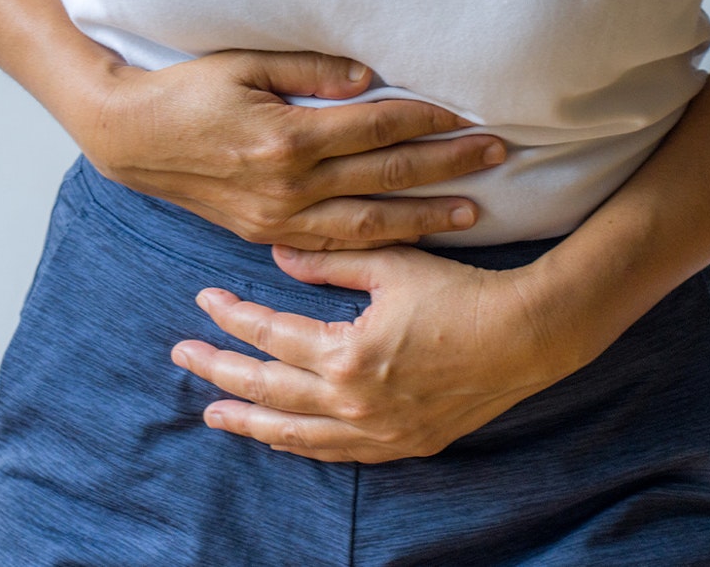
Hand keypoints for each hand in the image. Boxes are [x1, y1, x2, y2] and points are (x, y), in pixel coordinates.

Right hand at [80, 50, 505, 249]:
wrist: (131, 139)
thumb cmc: (186, 91)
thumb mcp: (243, 64)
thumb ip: (311, 72)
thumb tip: (370, 77)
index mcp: (287, 138)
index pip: (376, 128)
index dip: (427, 119)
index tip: (468, 113)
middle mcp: (289, 186)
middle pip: (386, 177)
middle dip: (447, 165)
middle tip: (497, 154)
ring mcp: (279, 218)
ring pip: (369, 223)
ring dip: (425, 216)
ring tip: (474, 212)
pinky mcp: (267, 234)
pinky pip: (334, 245)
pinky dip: (378, 243)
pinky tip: (412, 239)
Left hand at [169, 245, 583, 462]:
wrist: (528, 337)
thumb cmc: (462, 293)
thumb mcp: (393, 265)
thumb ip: (330, 261)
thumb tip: (277, 257)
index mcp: (346, 354)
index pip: (269, 336)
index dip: (232, 317)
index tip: (204, 300)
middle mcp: (354, 402)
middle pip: (267, 390)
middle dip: (219, 371)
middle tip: (181, 357)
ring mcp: (377, 432)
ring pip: (295, 434)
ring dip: (250, 421)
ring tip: (214, 413)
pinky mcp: (402, 446)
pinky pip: (336, 453)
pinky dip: (301, 444)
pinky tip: (281, 438)